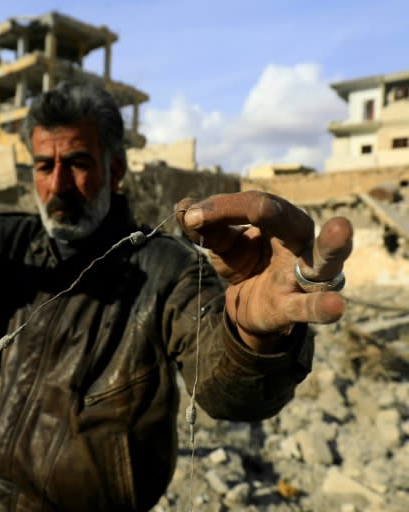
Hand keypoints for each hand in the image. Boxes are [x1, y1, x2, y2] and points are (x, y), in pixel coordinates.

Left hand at [175, 191, 352, 352]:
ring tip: (340, 229)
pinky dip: (322, 307)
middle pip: (291, 222)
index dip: (222, 208)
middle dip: (272, 214)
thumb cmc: (246, 263)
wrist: (248, 306)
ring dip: (332, 245)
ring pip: (325, 259)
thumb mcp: (224, 244)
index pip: (257, 205)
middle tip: (258, 208)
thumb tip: (183, 207)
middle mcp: (301, 242)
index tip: (191, 215)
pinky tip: (335, 306)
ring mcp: (304, 275)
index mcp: (282, 221)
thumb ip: (205, 227)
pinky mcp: (295, 306)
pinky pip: (311, 307)